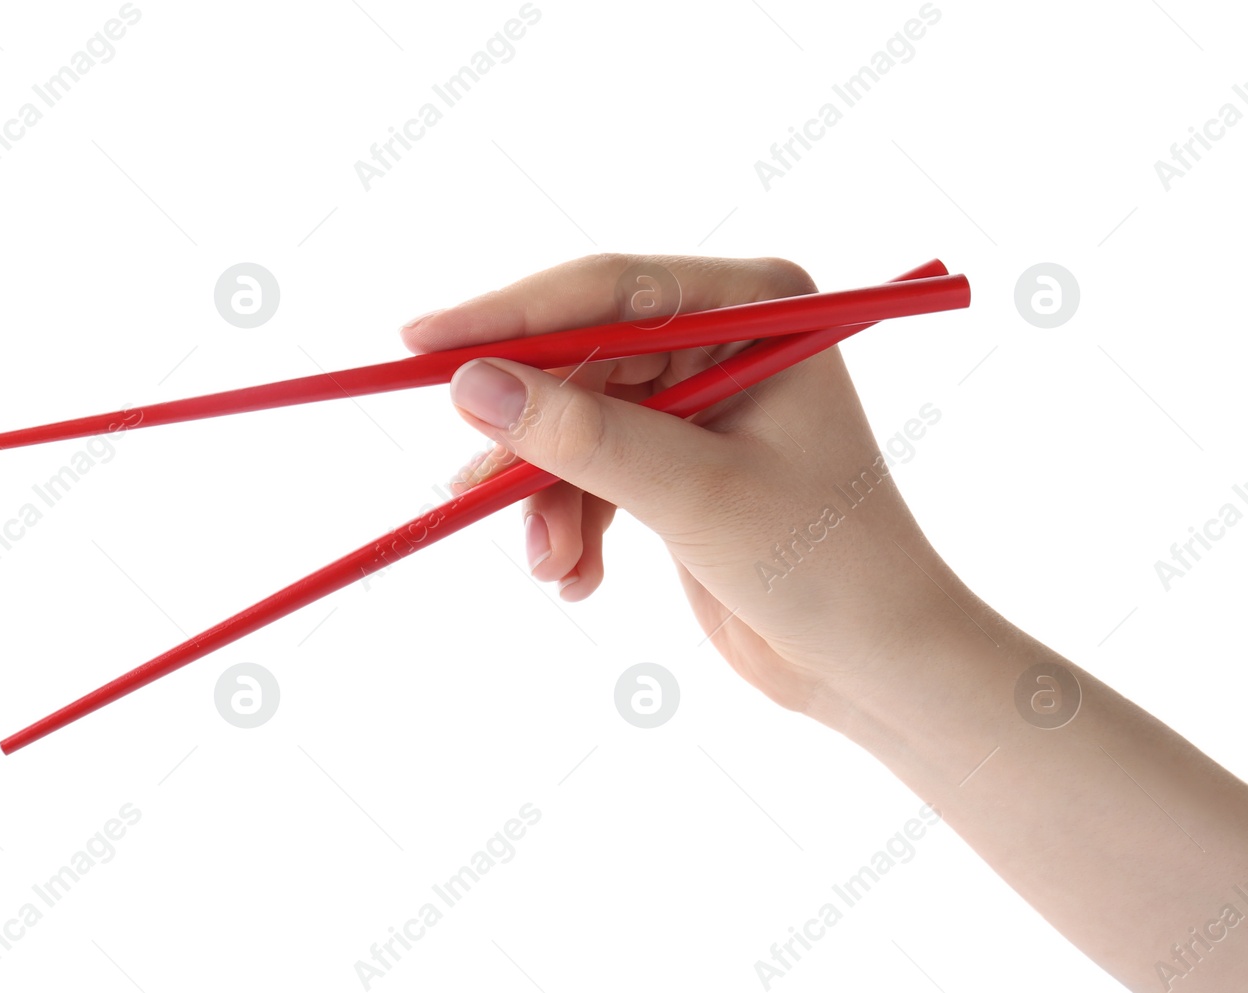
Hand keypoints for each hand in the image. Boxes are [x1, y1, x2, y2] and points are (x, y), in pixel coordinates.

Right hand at [404, 254, 972, 713]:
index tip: (420, 343)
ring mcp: (697, 400)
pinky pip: (588, 472)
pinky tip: (579, 577)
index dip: (507, 316)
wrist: (876, 666)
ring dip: (548, 499)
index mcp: (756, 308)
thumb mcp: (694, 495)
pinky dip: (571, 524)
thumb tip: (469, 386)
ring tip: (553, 565)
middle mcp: (724, 338)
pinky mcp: (675, 461)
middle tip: (468, 485)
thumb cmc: (827, 567)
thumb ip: (582, 436)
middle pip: (580, 360)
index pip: (607, 290)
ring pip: (573, 426)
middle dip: (531, 440)